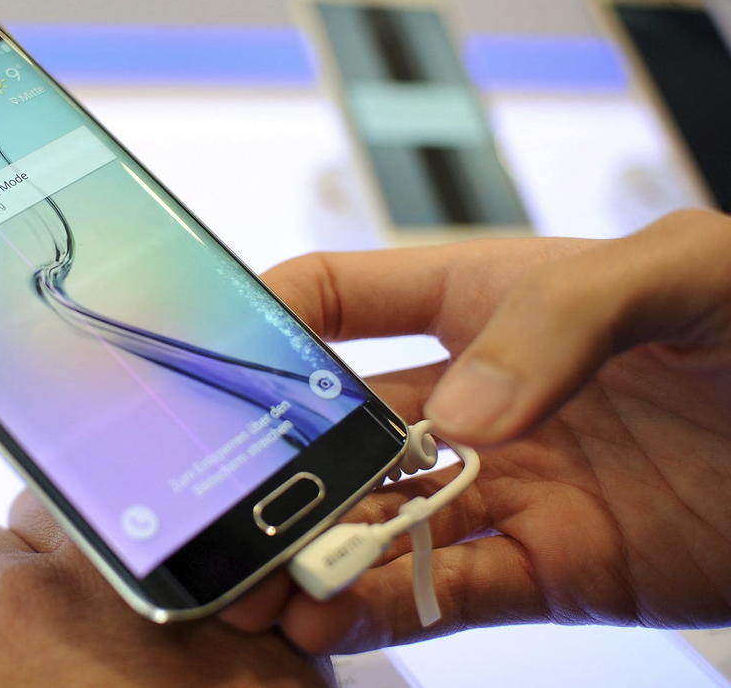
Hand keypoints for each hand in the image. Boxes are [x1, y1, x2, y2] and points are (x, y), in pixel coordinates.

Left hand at [0, 490, 332, 686]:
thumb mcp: (268, 661)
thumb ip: (227, 601)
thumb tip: (223, 589)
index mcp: (162, 555)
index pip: (96, 498)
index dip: (88, 546)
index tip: (88, 575)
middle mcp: (89, 567)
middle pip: (33, 520)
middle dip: (39, 567)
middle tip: (55, 630)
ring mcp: (14, 611)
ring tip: (5, 655)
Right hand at [224, 209, 730, 652]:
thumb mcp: (682, 272)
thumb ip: (560, 321)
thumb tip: (457, 416)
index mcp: (484, 302)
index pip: (342, 297)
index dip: (268, 316)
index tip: (208, 351)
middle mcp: (477, 395)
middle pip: (343, 429)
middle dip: (276, 464)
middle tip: (217, 503)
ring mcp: (508, 485)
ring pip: (382, 521)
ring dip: (317, 551)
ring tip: (258, 584)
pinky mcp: (549, 569)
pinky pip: (447, 592)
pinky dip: (383, 608)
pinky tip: (327, 620)